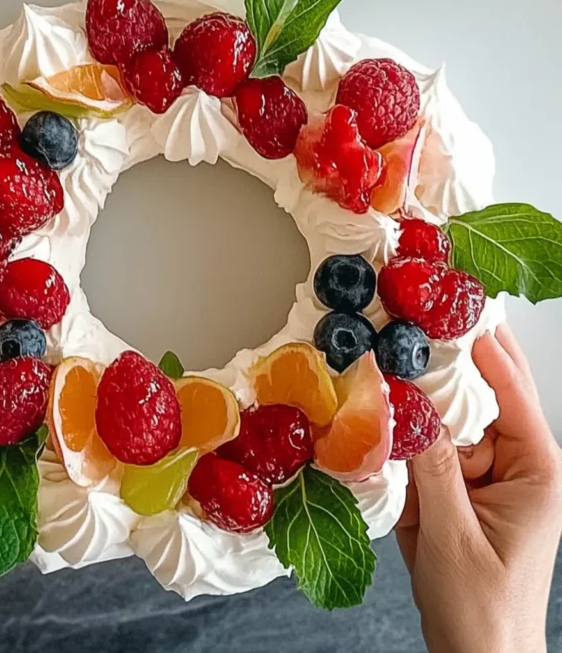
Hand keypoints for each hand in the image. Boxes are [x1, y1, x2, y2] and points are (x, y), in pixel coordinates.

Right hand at [396, 324, 561, 652]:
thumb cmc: (481, 607)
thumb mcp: (453, 534)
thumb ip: (430, 466)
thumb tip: (407, 405)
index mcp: (535, 472)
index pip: (514, 396)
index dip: (490, 351)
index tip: (463, 310)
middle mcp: (511, 464)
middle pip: (483, 398)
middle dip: (456, 361)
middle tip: (426, 319)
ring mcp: (479, 475)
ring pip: (447, 420)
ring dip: (421, 399)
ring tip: (390, 363)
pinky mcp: (452, 487)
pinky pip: (427, 447)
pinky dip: (406, 433)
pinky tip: (383, 414)